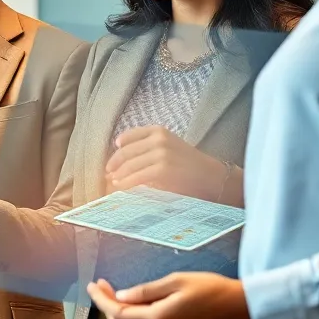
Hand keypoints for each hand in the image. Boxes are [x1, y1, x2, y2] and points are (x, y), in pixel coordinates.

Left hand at [85, 273, 250, 318]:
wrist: (239, 307)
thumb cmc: (212, 290)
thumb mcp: (175, 281)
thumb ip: (145, 291)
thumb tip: (122, 296)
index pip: (117, 313)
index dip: (102, 299)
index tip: (93, 286)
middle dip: (107, 305)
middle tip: (103, 286)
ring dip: (122, 311)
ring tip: (117, 291)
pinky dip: (136, 318)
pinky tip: (137, 303)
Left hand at [105, 125, 229, 201]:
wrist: (210, 176)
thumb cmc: (188, 164)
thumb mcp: (169, 146)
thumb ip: (148, 147)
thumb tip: (121, 160)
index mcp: (158, 131)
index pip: (128, 137)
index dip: (116, 150)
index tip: (111, 160)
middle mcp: (158, 139)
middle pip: (125, 152)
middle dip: (113, 164)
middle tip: (108, 173)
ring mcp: (160, 154)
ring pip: (129, 165)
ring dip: (117, 175)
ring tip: (113, 182)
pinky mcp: (162, 170)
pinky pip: (136, 177)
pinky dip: (125, 183)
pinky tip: (120, 187)